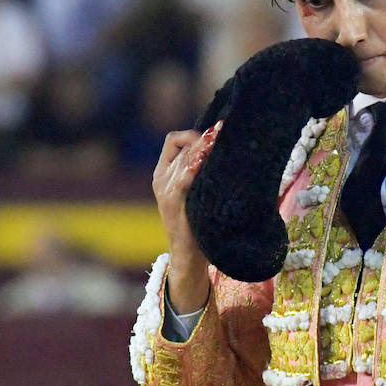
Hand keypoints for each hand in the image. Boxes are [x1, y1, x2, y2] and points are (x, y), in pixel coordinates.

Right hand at [152, 123, 221, 310]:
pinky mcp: (174, 203)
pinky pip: (184, 178)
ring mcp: (166, 191)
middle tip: (224, 130)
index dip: (192, 134)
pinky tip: (211, 160)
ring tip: (221, 140)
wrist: (188, 255)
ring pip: (185, 159)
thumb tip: (220, 145)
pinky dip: (196, 166)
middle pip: (183, 147)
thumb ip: (198, 170)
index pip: (173, 141)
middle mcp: (161, 180)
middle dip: (205, 138)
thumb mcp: (193, 191)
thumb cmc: (197, 221)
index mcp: (163, 174)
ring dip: (204, 148)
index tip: (213, 136)